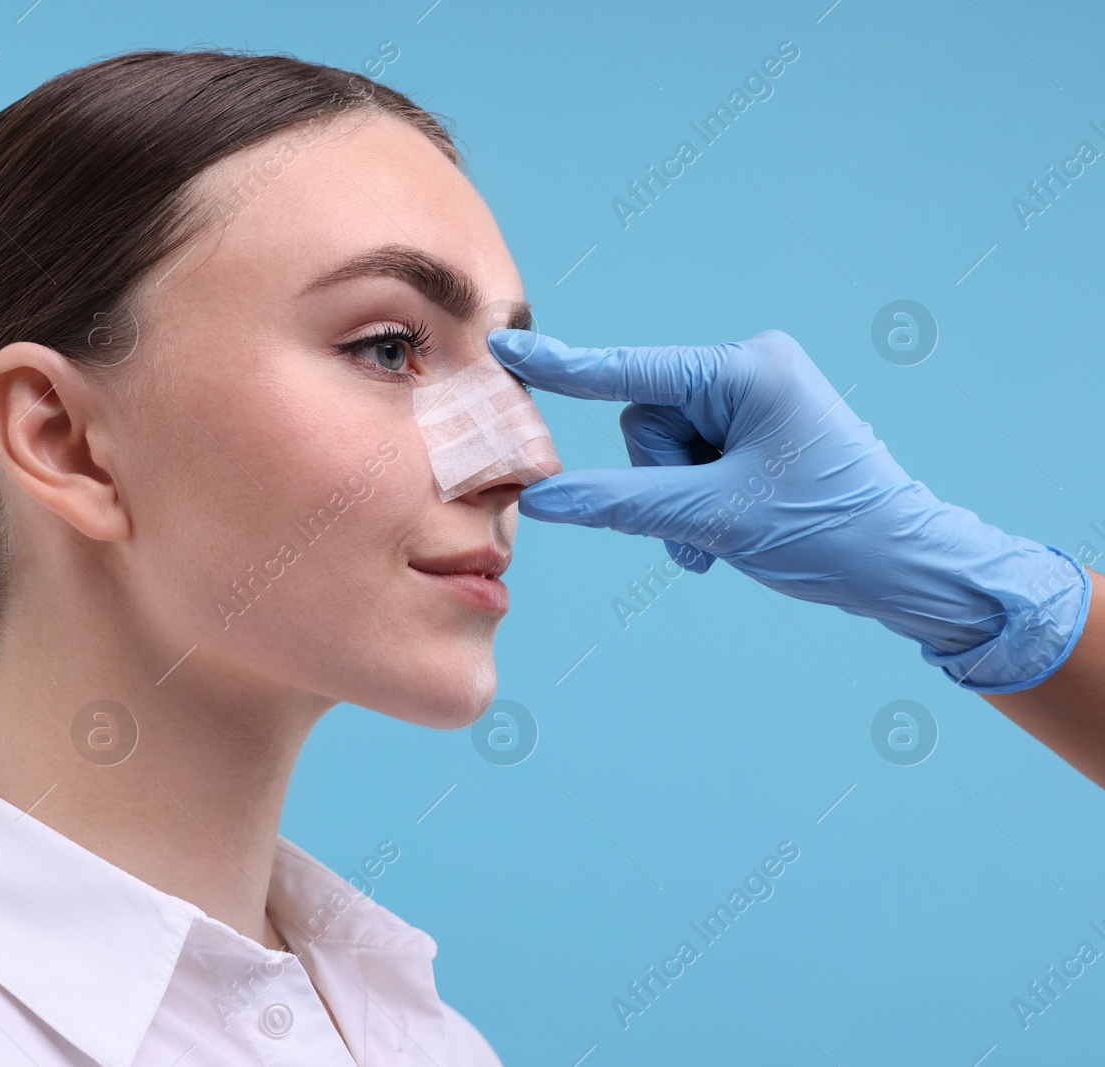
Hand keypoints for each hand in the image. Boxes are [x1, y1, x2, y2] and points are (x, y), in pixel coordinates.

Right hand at [488, 327, 1090, 692]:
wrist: (909, 571)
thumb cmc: (831, 533)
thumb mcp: (717, 518)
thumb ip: (621, 503)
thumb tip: (542, 500)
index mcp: (748, 370)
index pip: (632, 372)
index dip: (564, 367)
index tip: (506, 347)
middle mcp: (750, 372)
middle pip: (647, 422)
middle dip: (660, 481)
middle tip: (703, 526)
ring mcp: (754, 403)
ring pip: (662, 451)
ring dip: (676, 504)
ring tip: (719, 539)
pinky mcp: (756, 434)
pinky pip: (688, 464)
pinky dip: (692, 506)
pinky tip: (725, 535)